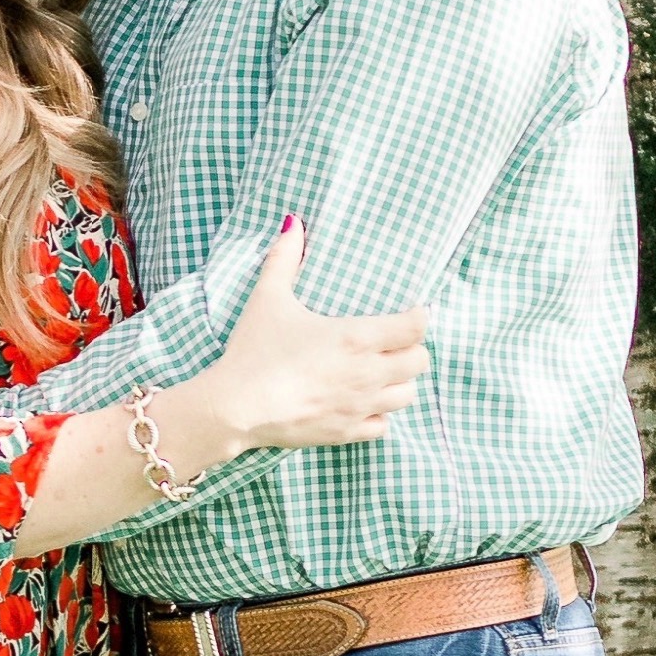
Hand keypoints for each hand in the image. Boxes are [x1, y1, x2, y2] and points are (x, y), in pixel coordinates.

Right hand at [203, 219, 428, 455]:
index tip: (409, 312)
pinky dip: (379, 413)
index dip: (418, 316)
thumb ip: (284, 259)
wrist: (235, 407)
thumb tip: (293, 223)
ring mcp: (360, 406)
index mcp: (357, 337)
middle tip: (395, 342)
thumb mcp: (268, 298)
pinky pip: (383, 425)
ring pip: (407, 395)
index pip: (416, 326)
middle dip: (412, 349)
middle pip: (420, 361)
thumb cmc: (254, 350)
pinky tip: (361, 401)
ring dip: (399, 381)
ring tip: (382, 371)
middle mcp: (368, 373)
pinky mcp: (347, 432)